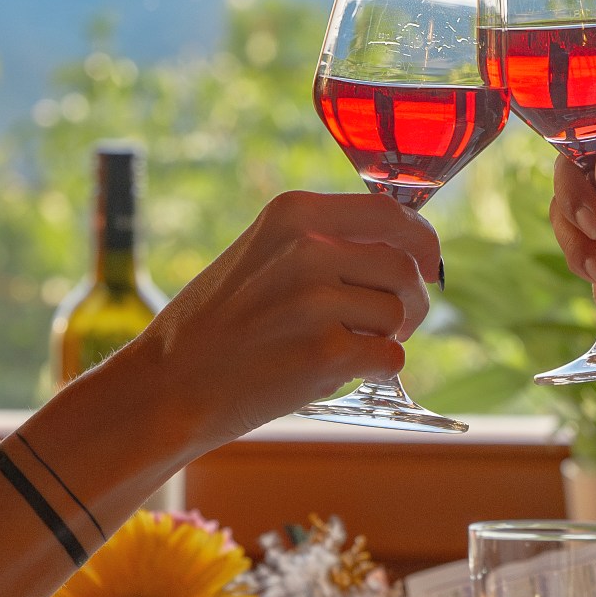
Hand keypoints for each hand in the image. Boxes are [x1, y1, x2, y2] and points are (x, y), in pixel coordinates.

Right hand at [71, 188, 444, 466]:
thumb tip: (402, 248)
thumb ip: (324, 242)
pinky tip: (342, 370)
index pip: (389, 212)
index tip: (426, 263)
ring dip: (390, 335)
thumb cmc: (216, 324)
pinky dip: (377, 369)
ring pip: (399, 314)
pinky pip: (389, 358)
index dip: (420, 240)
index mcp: (293, 214)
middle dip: (412, 298)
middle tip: (394, 321)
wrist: (169, 384)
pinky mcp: (325, 355)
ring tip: (351, 345)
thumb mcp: (261, 254)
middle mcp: (307, 249)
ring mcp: (316, 302)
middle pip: (403, 266)